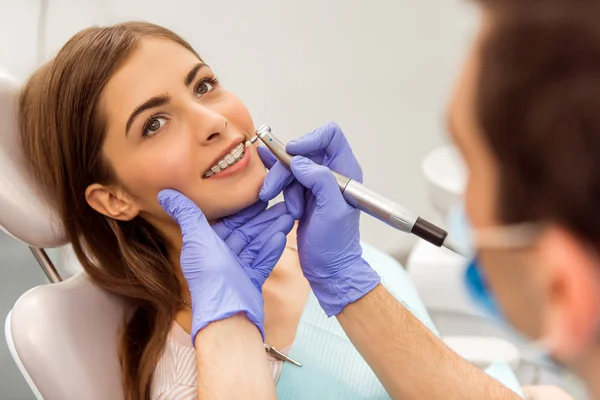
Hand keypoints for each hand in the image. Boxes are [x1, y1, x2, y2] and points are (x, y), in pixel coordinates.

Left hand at [158, 189, 293, 341]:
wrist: (227, 315)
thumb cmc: (210, 277)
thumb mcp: (196, 239)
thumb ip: (186, 214)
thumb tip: (165, 192)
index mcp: (208, 244)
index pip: (229, 221)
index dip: (244, 208)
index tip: (259, 193)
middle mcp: (222, 256)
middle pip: (247, 231)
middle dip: (264, 217)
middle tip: (283, 203)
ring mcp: (238, 269)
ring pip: (258, 243)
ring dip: (272, 229)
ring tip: (289, 215)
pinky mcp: (250, 281)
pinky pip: (263, 261)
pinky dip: (271, 249)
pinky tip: (281, 237)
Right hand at [259, 122, 379, 315]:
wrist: (328, 268)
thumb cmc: (335, 244)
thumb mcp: (331, 212)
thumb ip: (320, 181)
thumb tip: (299, 162)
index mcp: (346, 172)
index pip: (331, 137)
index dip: (309, 139)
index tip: (292, 154)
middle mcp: (332, 173)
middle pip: (302, 152)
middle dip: (284, 169)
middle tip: (271, 190)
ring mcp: (316, 183)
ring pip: (290, 167)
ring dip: (280, 184)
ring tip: (286, 208)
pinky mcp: (303, 194)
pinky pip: (286, 178)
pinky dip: (275, 182)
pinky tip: (262, 178)